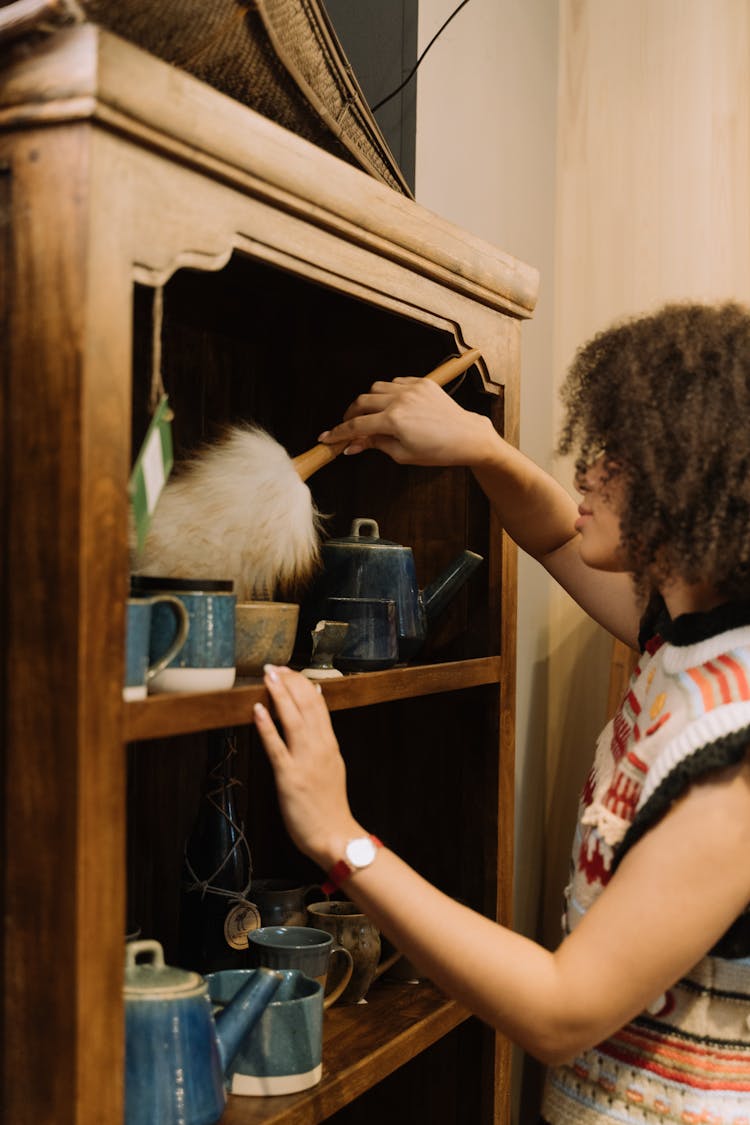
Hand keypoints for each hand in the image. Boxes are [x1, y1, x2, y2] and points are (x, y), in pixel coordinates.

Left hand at [254, 666, 361, 869]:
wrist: (335, 836)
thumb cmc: (330, 804)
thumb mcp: (332, 764)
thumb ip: (324, 737)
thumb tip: (317, 706)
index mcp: (330, 744)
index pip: (317, 704)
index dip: (302, 683)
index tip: (289, 669)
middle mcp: (319, 748)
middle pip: (306, 705)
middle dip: (289, 682)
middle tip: (274, 666)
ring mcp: (305, 761)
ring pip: (293, 720)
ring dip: (279, 695)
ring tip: (268, 676)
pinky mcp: (290, 778)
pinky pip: (276, 747)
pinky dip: (267, 726)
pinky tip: (258, 710)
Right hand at [318, 377, 495, 466]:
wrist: (467, 437)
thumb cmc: (438, 451)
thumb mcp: (403, 454)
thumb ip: (375, 445)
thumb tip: (353, 445)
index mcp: (394, 421)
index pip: (356, 426)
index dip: (338, 433)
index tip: (326, 437)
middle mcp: (399, 400)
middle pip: (361, 402)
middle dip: (351, 415)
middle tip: (348, 427)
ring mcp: (411, 388)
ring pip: (376, 388)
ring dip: (369, 402)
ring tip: (372, 416)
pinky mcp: (422, 383)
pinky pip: (395, 383)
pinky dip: (388, 393)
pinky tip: (391, 406)